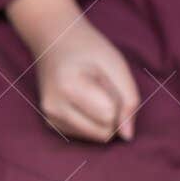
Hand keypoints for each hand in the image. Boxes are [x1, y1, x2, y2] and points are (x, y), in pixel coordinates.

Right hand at [7, 0, 138, 142]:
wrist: (55, 42)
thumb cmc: (89, 50)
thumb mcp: (117, 65)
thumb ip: (129, 100)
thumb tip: (127, 137)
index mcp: (68, 88)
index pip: (110, 115)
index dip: (118, 100)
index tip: (106, 80)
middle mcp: (54, 108)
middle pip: (103, 133)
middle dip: (112, 115)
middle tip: (102, 89)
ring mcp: (50, 119)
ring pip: (96, 138)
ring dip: (103, 119)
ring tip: (91, 93)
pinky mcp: (51, 125)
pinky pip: (86, 136)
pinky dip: (92, 121)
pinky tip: (83, 101)